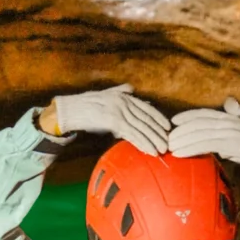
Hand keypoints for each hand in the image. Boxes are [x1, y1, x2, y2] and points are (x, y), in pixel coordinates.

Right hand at [40, 84, 169, 155]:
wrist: (70, 110)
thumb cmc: (86, 105)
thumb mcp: (105, 94)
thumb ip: (119, 91)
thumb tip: (130, 89)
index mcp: (124, 96)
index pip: (146, 108)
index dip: (158, 118)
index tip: (168, 127)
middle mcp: (124, 102)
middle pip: (146, 119)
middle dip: (158, 132)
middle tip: (169, 143)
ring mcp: (120, 111)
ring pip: (141, 128)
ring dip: (153, 140)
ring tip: (162, 150)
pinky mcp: (114, 121)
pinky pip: (132, 134)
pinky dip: (142, 143)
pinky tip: (149, 151)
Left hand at [169, 97, 239, 179]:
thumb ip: (236, 118)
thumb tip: (229, 103)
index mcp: (233, 119)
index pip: (207, 114)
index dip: (190, 115)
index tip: (173, 121)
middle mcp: (234, 122)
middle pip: (202, 122)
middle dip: (183, 130)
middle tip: (167, 138)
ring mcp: (236, 133)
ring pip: (204, 133)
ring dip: (184, 140)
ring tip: (170, 147)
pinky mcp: (236, 145)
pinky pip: (210, 145)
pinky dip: (193, 148)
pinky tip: (181, 153)